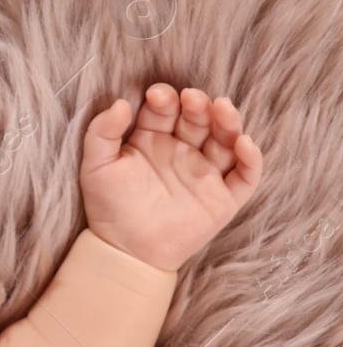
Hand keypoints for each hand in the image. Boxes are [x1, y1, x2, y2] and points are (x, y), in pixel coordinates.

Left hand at [79, 83, 262, 271]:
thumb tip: (120, 103)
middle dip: (198, 105)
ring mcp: (205, 173)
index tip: (157, 95)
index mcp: (153, 139)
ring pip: (225, 140)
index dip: (165, 99)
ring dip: (227, 122)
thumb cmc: (108, 206)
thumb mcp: (96, 166)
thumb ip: (101, 133)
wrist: (125, 251)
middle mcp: (182, 151)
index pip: (165, 110)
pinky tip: (243, 143)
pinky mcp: (224, 198)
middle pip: (198, 119)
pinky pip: (245, 176)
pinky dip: (251, 159)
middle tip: (193, 98)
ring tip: (222, 107)